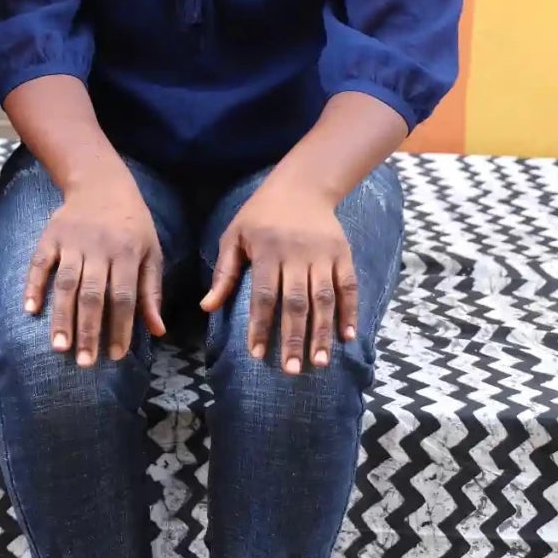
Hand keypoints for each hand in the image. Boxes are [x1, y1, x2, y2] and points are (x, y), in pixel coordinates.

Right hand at [25, 177, 165, 366]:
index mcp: (127, 254)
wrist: (101, 182)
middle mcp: (99, 248)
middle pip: (92, 295)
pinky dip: (33, 285)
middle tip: (84, 362)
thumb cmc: (132, 224)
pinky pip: (40, 263)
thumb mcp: (151, 252)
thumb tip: (157, 331)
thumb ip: (151, 291)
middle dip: (88, 331)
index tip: (115, 356)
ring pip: (66, 283)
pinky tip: (30, 309)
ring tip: (58, 346)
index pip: (123, 297)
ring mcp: (72, 241)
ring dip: (61, 316)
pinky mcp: (51, 235)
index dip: (120, 328)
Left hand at [200, 178, 358, 374]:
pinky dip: (350, 312)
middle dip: (293, 338)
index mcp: (267, 250)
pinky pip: (348, 287)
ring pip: (324, 299)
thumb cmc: (261, 215)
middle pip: (295, 302)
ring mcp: (323, 255)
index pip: (263, 295)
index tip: (257, 355)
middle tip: (292, 371)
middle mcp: (296, 254)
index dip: (260, 325)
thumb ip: (224, 272)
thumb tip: (207, 307)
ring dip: (322, 332)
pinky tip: (348, 337)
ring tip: (320, 363)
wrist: (302, 186)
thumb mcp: (235, 235)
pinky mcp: (343, 254)